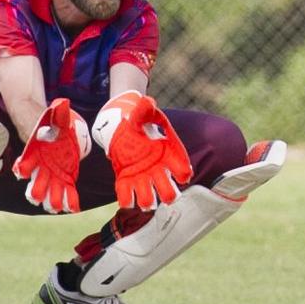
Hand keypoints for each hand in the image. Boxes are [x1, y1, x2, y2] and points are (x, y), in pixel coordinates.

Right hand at [12, 98, 89, 213]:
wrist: (50, 125)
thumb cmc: (49, 120)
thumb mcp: (53, 114)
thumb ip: (57, 112)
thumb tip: (62, 104)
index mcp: (34, 151)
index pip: (24, 162)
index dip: (22, 168)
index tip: (22, 173)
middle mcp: (39, 165)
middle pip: (35, 181)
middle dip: (37, 191)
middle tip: (40, 198)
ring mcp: (50, 172)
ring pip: (48, 189)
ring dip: (51, 199)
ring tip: (56, 207)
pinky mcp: (64, 175)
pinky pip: (65, 188)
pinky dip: (68, 198)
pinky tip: (73, 207)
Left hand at [92, 91, 192, 210]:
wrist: (119, 129)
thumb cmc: (136, 123)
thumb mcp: (141, 115)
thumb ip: (145, 111)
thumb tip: (147, 101)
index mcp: (167, 156)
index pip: (183, 171)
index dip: (184, 175)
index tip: (181, 174)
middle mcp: (158, 171)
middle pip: (170, 193)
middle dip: (168, 195)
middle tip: (162, 192)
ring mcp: (142, 178)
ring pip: (150, 200)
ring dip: (147, 201)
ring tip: (143, 199)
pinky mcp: (126, 182)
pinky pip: (127, 199)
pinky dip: (127, 200)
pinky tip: (126, 194)